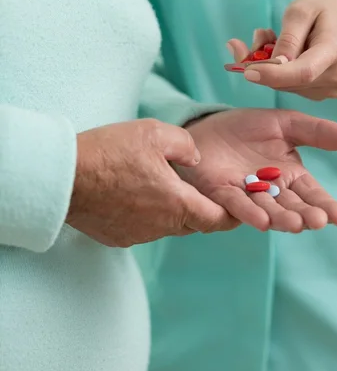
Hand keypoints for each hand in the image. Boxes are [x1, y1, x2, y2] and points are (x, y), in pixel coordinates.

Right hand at [66, 119, 236, 246]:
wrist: (63, 177)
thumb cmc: (110, 152)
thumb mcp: (155, 133)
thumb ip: (185, 146)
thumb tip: (194, 161)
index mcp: (177, 204)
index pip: (217, 220)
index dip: (232, 216)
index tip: (238, 210)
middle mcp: (161, 226)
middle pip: (193, 224)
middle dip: (201, 210)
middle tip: (200, 192)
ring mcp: (138, 235)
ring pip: (167, 226)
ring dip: (170, 211)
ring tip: (159, 186)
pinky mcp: (117, 237)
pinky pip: (142, 228)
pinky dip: (146, 215)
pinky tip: (132, 194)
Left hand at [178, 109, 336, 232]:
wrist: (208, 124)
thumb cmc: (248, 127)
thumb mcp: (286, 124)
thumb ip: (317, 132)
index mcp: (289, 175)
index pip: (311, 193)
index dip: (325, 205)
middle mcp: (271, 190)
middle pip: (291, 206)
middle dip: (304, 215)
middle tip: (317, 221)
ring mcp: (246, 195)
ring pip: (267, 210)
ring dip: (280, 218)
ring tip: (295, 224)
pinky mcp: (221, 194)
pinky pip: (236, 204)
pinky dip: (248, 213)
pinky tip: (261, 221)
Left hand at [227, 0, 336, 99]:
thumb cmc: (327, 12)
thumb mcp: (304, 9)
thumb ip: (288, 36)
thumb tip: (273, 63)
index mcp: (335, 49)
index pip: (303, 72)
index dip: (273, 74)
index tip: (247, 71)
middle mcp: (336, 76)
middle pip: (288, 81)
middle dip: (263, 63)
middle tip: (259, 35)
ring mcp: (331, 89)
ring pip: (284, 85)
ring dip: (269, 65)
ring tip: (274, 38)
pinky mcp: (322, 94)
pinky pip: (289, 87)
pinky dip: (277, 72)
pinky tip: (284, 54)